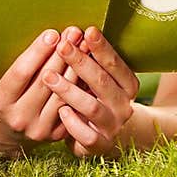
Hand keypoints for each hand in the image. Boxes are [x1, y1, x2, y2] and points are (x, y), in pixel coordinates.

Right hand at [0, 26, 85, 144]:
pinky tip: (90, 69)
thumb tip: (52, 35)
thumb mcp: (6, 79)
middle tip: (74, 32)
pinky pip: (73, 107)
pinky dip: (82, 86)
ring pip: (62, 94)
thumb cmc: (10, 94)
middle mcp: (19, 118)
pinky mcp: (56, 135)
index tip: (52, 33)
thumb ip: (24, 62)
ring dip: (76, 68)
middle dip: (61, 55)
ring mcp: (38, 129)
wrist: (9, 130)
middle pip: (44, 81)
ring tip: (85, 46)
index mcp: (1, 101)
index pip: (21, 72)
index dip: (37, 52)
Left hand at [43, 25, 138, 157]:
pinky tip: (60, 111)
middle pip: (102, 82)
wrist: (103, 137)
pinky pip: (87, 136)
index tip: (87, 31)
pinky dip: (73, 123)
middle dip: (81, 62)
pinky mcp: (99, 145)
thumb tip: (74, 33)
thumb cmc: (96, 98)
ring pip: (92, 107)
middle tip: (63, 46)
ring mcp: (112, 127)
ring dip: (69, 90)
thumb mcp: (99, 79)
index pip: (116, 64)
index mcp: (128, 85)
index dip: (101, 48)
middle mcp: (124, 106)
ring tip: (48, 76)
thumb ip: (91, 61)